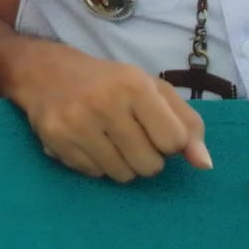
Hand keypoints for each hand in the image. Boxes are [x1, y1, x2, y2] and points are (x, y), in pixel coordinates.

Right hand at [10, 42, 210, 181]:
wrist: (44, 72)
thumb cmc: (108, 82)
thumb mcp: (151, 89)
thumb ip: (186, 123)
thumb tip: (204, 164)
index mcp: (134, 86)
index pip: (173, 141)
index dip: (169, 141)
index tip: (154, 128)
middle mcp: (105, 104)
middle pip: (150, 165)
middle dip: (147, 157)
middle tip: (131, 136)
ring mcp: (77, 124)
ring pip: (123, 176)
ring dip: (123, 164)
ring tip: (110, 140)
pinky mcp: (56, 141)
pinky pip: (95, 175)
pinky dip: (98, 165)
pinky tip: (89, 142)